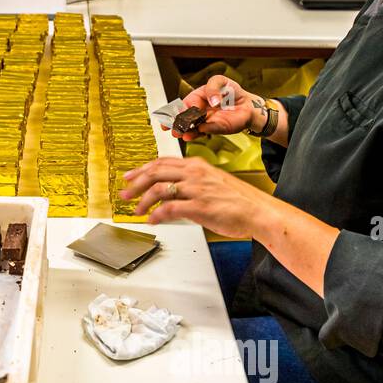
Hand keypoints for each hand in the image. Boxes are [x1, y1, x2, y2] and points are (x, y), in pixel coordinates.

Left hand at [119, 157, 273, 237]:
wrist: (259, 211)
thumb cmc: (239, 200)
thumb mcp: (212, 183)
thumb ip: (191, 184)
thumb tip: (170, 193)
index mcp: (197, 166)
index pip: (162, 162)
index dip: (142, 169)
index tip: (129, 177)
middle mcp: (195, 174)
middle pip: (155, 172)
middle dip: (135, 184)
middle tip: (124, 194)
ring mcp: (197, 189)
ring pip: (159, 189)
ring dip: (143, 201)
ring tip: (136, 211)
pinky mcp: (200, 206)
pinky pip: (170, 208)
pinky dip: (157, 214)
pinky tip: (153, 220)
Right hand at [169, 74, 261, 141]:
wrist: (246, 104)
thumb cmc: (231, 91)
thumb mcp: (219, 81)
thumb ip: (212, 88)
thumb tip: (212, 102)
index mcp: (196, 98)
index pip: (183, 105)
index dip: (176, 110)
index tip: (172, 115)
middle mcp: (198, 112)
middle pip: (184, 119)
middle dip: (176, 124)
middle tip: (170, 128)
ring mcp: (205, 122)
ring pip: (192, 128)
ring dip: (184, 131)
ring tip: (179, 134)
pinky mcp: (215, 129)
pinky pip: (206, 131)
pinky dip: (198, 133)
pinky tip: (192, 134)